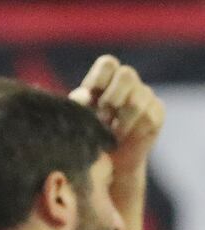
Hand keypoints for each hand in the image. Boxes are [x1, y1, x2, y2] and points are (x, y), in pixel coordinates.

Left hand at [69, 54, 164, 172]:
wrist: (105, 161)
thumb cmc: (86, 134)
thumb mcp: (76, 118)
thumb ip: (77, 103)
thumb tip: (86, 94)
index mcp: (104, 78)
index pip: (108, 64)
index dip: (99, 79)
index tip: (91, 98)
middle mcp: (126, 83)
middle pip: (126, 74)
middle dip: (112, 98)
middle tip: (102, 118)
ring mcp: (144, 96)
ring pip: (136, 101)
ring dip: (120, 121)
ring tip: (109, 134)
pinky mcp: (157, 113)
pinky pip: (149, 118)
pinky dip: (132, 132)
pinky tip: (122, 139)